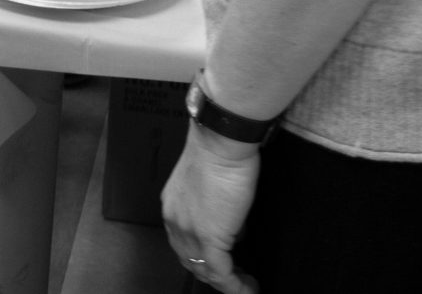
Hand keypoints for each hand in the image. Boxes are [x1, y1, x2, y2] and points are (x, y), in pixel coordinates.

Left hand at [163, 128, 262, 292]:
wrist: (221, 141)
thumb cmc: (221, 152)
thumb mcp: (212, 186)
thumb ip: (217, 210)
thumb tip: (234, 229)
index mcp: (173, 207)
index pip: (183, 244)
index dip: (202, 259)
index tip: (223, 267)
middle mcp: (175, 221)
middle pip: (190, 261)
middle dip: (213, 275)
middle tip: (237, 281)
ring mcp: (189, 230)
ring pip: (204, 270)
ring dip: (227, 283)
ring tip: (246, 287)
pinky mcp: (208, 236)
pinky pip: (220, 273)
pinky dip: (235, 286)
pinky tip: (249, 289)